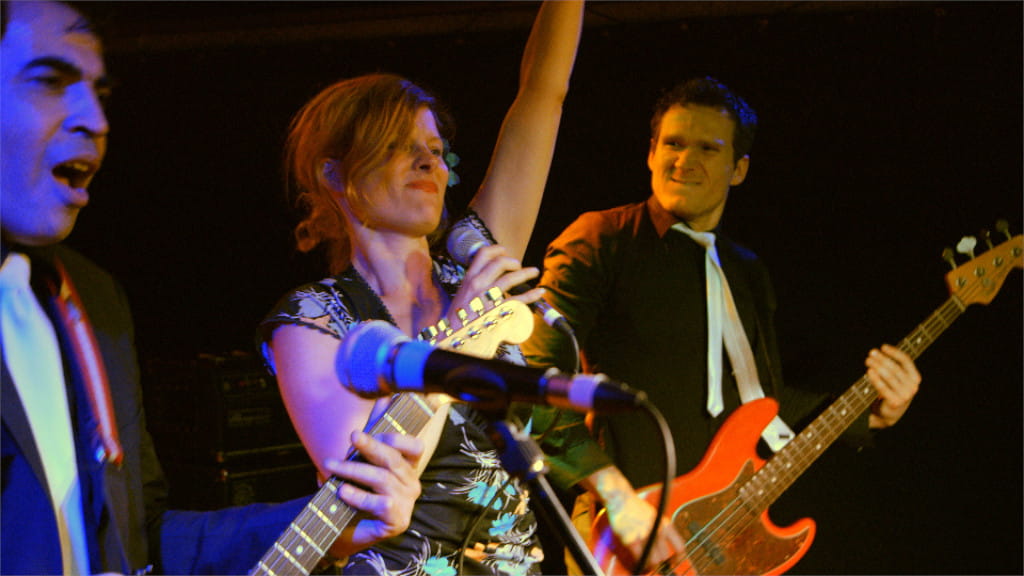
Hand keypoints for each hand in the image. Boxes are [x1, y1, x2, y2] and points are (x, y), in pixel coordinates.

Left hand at [323, 431, 423, 555]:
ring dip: (354, 469)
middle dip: (371, 446)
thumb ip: (374, 430)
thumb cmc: (358, 491)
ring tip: (331, 465)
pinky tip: (342, 491)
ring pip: (382, 479)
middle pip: (394, 459)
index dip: (398, 437)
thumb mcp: (364, 458)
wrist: (347, 532)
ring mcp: (407, 503)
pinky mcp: (397, 521)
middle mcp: (412, 483)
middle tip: (353, 436)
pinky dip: (359, 496)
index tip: (373, 430)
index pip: (415, 447)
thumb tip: (384, 397)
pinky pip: (379, 503)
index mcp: (408, 466)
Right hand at [451, 243, 543, 314]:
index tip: (505, 251)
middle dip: (513, 261)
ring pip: (510, 278)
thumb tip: (492, 278)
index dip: (497, 250)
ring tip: (533, 272)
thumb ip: (475, 285)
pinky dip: (531, 294)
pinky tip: (538, 292)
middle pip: (499, 262)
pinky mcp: (496, 311)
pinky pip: (518, 300)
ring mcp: (486, 297)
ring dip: (526, 273)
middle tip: (519, 266)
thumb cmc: (459, 320)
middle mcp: (477, 285)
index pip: (483, 254)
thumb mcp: (463, 296)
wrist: (453, 338)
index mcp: (469, 279)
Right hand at [585, 466, 684, 571]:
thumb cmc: (636, 507)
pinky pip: (640, 558)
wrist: (621, 499)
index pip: (679, 546)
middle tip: (657, 567)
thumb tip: (665, 545)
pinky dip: (641, 565)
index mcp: (665, 524)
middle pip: (664, 556)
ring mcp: (644, 536)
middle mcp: (657, 530)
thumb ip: (661, 529)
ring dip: (651, 566)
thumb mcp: (656, 515)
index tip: (674, 563)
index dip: (678, 558)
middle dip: (661, 564)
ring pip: (653, 561)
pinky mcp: (631, 540)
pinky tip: (640, 565)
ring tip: (648, 567)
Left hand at [865, 344, 920, 427]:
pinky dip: (875, 378)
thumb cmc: (892, 391)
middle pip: (896, 368)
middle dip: (882, 359)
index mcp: (915, 377)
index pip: (906, 361)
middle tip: (871, 353)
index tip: (883, 347)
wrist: (891, 413)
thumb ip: (894, 366)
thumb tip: (878, 353)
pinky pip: (883, 387)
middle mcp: (913, 386)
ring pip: (889, 376)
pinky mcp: (895, 402)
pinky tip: (869, 371)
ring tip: (868, 360)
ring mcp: (905, 395)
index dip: (894, 352)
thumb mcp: (898, 379)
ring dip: (877, 366)